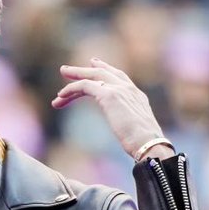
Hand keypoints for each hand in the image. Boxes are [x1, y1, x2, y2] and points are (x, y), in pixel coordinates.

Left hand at [52, 58, 167, 158]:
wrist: (148, 144)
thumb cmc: (143, 144)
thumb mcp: (135, 129)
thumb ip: (128, 123)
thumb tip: (126, 132)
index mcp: (137, 96)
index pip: (118, 76)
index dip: (105, 69)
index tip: (93, 64)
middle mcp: (129, 89)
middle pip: (103, 73)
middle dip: (84, 70)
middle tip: (67, 70)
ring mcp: (120, 89)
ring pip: (92, 76)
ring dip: (74, 77)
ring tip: (60, 77)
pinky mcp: (109, 95)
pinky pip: (85, 86)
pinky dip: (72, 89)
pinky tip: (61, 95)